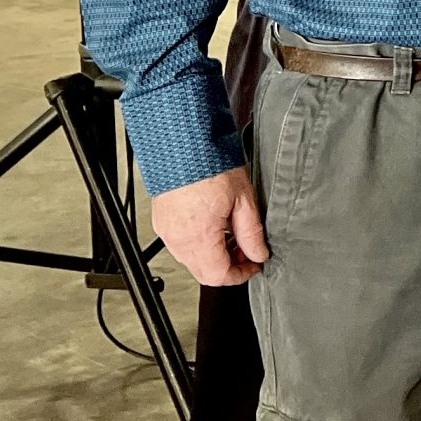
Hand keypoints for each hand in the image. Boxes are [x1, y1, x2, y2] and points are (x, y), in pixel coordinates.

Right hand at [150, 166, 268, 285]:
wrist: (183, 145)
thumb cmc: (211, 166)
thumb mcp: (243, 200)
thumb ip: (251, 233)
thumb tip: (258, 253)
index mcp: (198, 238)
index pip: (218, 276)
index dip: (240, 275)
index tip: (255, 264)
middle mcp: (178, 240)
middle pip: (204, 271)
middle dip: (229, 266)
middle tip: (247, 250)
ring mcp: (167, 231)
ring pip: (192, 259)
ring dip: (215, 255)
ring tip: (234, 234)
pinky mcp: (162, 222)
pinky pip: (181, 244)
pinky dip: (200, 243)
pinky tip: (215, 226)